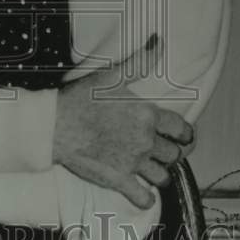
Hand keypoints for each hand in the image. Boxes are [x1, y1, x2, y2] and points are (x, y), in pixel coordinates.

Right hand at [53, 37, 193, 208]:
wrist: (54, 125)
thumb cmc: (81, 99)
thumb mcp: (112, 76)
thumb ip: (140, 62)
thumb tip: (159, 41)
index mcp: (148, 115)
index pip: (182, 130)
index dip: (185, 134)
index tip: (182, 136)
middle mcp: (145, 141)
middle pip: (174, 154)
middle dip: (171, 153)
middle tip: (161, 151)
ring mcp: (133, 163)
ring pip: (163, 176)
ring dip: (160, 174)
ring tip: (152, 169)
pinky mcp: (118, 180)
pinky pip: (143, 197)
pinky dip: (146, 197)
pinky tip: (142, 192)